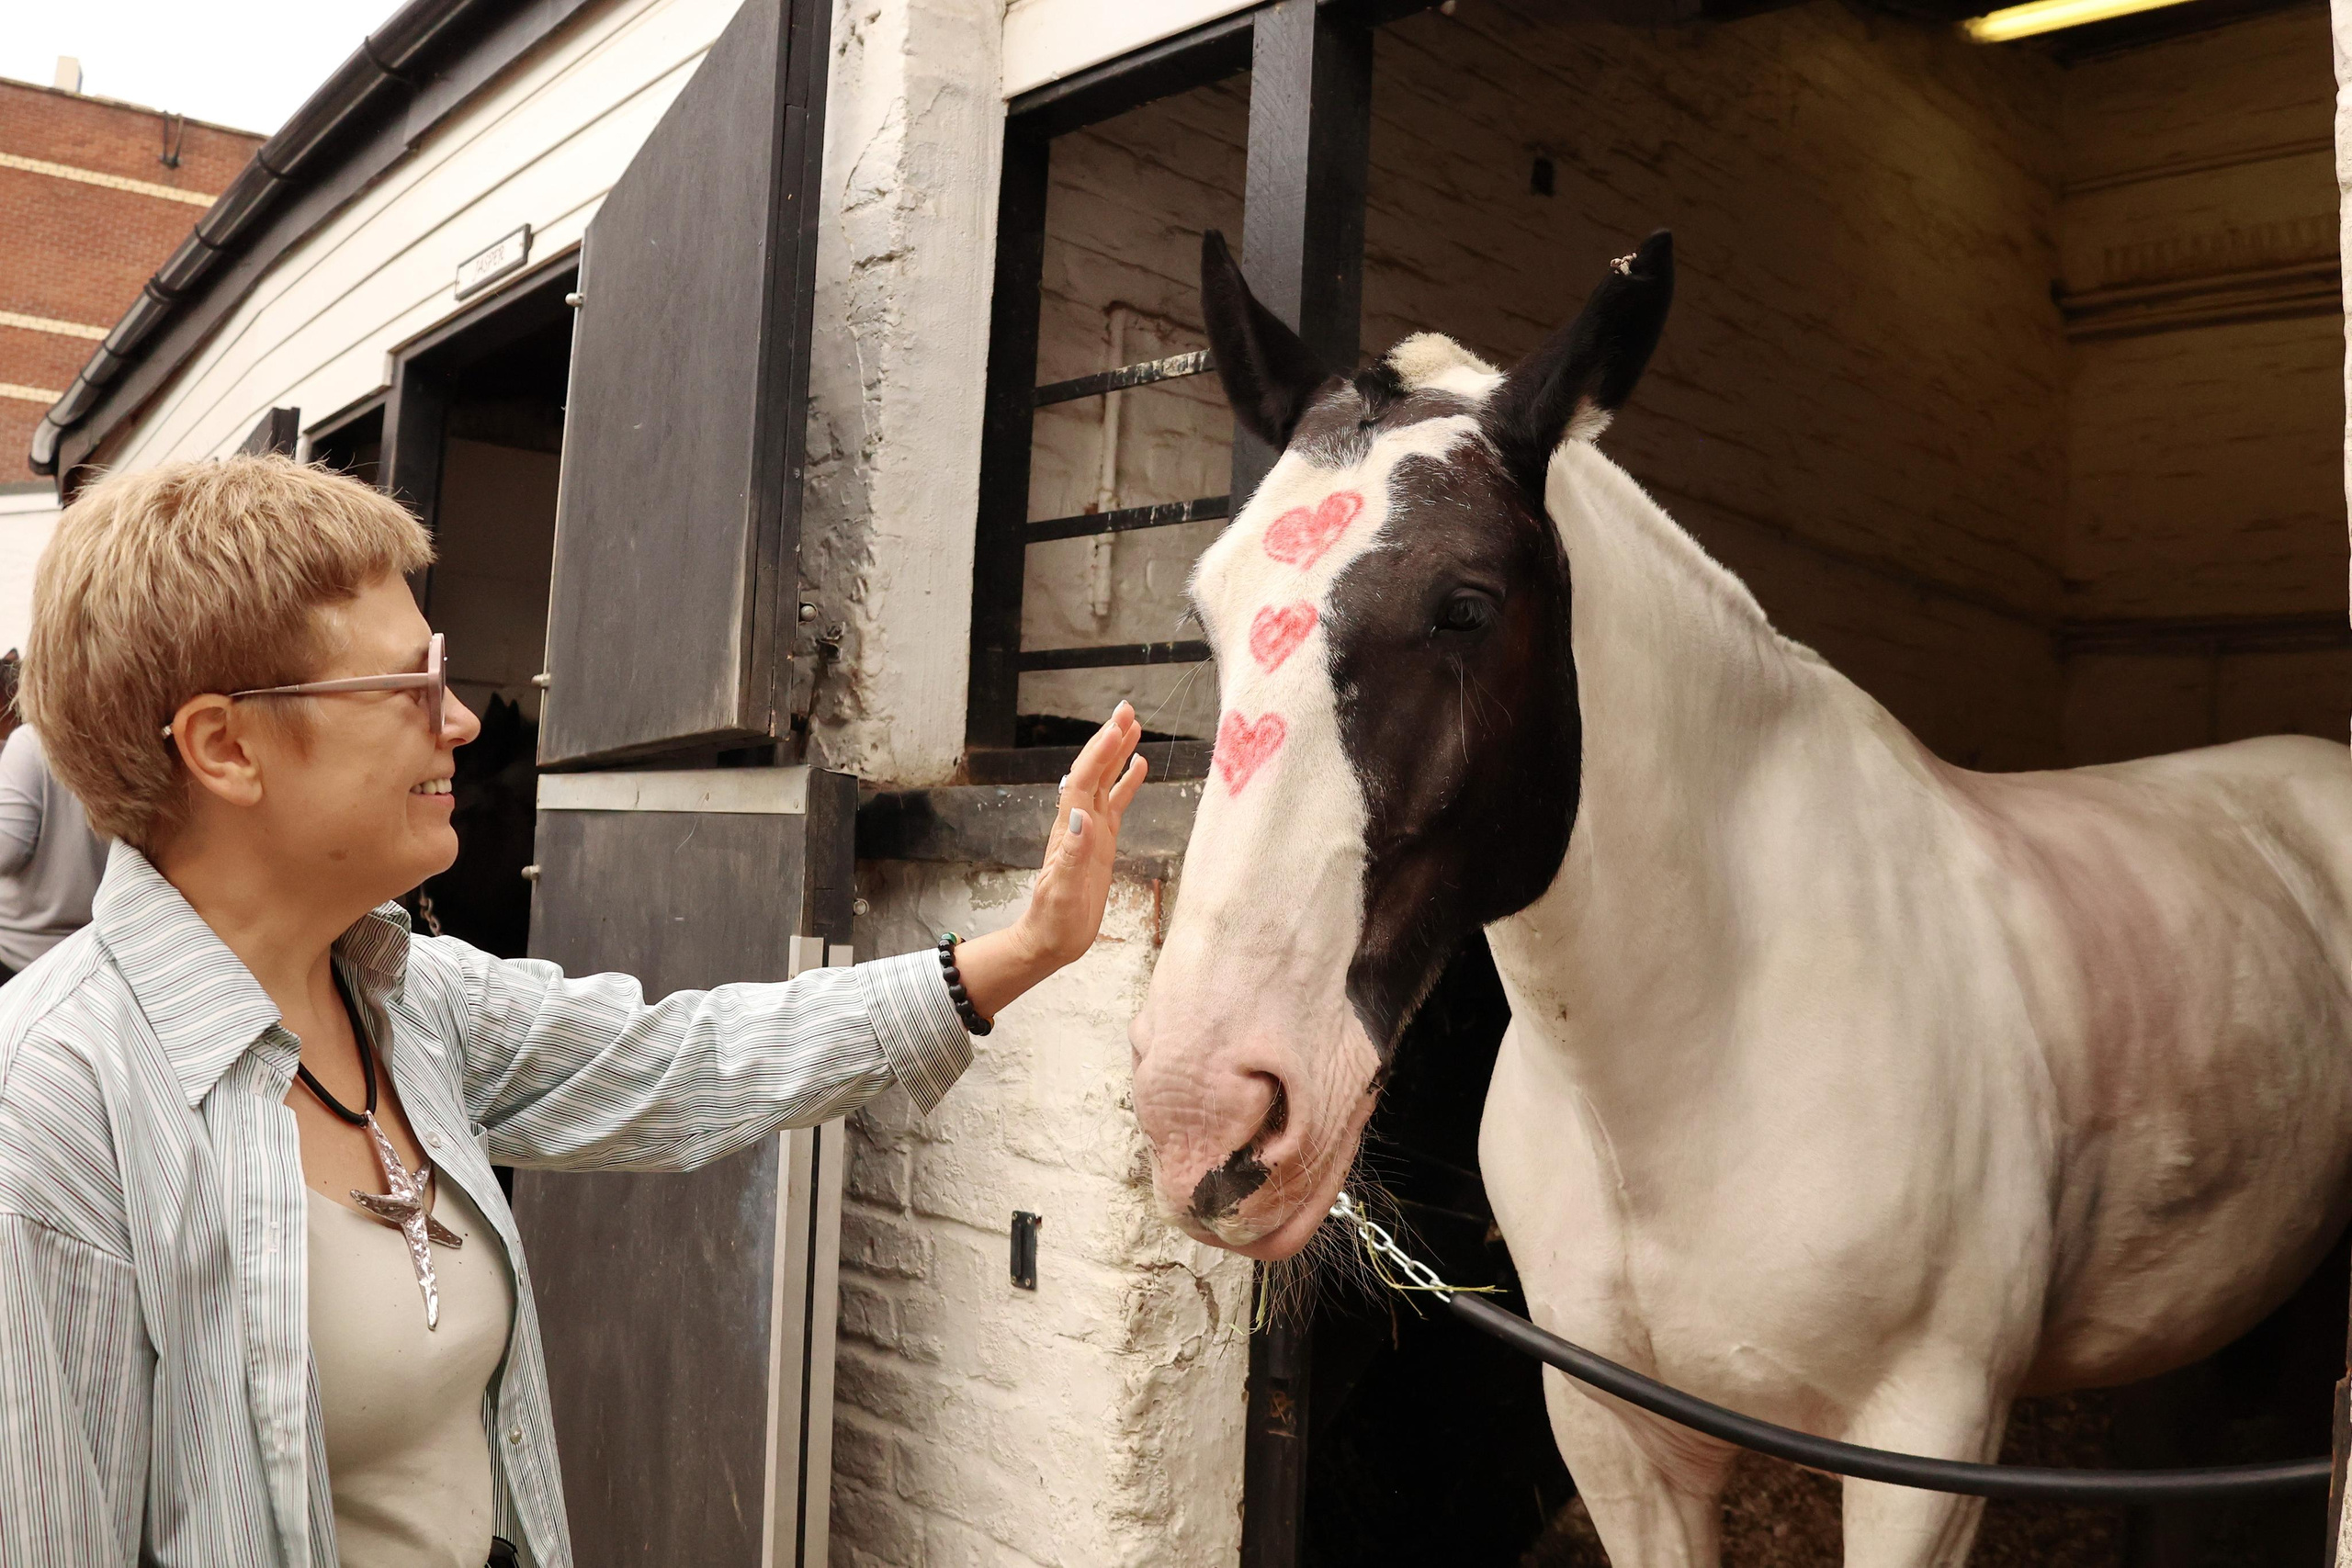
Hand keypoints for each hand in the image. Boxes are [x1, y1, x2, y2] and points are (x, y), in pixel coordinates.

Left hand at [955, 704, 1148, 1020]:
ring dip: (1117, 752)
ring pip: (1105, 781)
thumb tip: (1082, 816)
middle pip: (1093, 771)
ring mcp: (1090, 830)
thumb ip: (1073, 854)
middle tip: (1126, 708)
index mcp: (1069, 830)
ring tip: (1133, 725)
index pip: (1084, 781)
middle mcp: (1077, 823)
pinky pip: (1116, 803)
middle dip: (1108, 739)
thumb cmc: (1053, 920)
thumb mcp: (1062, 891)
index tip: (1117, 726)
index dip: (1100, 753)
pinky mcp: (1101, 842)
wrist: (1050, 939)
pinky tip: (1139, 765)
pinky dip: (1127, 782)